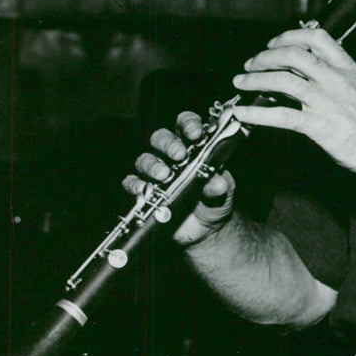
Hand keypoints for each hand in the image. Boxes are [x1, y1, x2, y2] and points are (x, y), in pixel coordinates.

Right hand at [122, 111, 234, 244]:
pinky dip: (136, 185)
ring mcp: (155, 174)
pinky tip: (144, 190)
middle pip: (161, 138)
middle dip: (168, 144)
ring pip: (144, 159)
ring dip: (152, 165)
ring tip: (164, 175)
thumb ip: (220, 187)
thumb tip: (217, 183)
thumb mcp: (223, 194)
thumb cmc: (215, 203)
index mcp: (192, 148)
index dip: (188, 125)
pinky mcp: (145, 193)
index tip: (196, 134)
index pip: (185, 126)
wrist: (206, 230)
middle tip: (179, 154)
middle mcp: (171, 157)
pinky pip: (132, 184)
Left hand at [232, 27, 355, 181]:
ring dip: (255, 79)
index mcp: (350, 69)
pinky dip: (256, 113)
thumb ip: (344, 85)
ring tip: (240, 83)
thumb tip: (321, 84)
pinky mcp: (319, 126)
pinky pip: (280, 116)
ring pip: (281, 80)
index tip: (275, 43)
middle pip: (292, 54)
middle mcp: (336, 80)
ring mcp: (326, 101)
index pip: (317, 37)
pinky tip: (242, 114)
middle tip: (251, 64)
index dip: (290, 36)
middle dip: (265, 56)